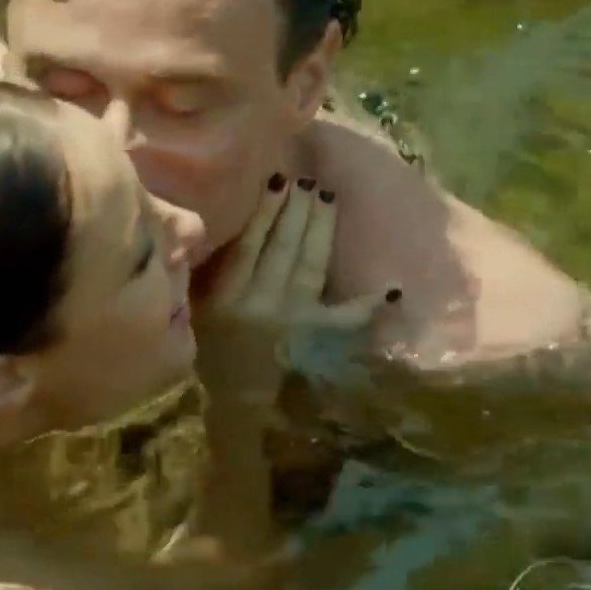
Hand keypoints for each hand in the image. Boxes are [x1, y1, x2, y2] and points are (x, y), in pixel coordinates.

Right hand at [197, 174, 397, 367]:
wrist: (235, 409)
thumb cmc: (213, 357)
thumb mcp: (199, 314)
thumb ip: (210, 278)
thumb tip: (224, 228)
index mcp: (225, 298)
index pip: (249, 244)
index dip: (266, 211)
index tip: (277, 181)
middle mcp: (260, 304)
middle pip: (283, 246)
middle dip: (297, 209)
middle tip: (307, 180)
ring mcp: (292, 321)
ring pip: (309, 265)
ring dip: (319, 230)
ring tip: (325, 198)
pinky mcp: (316, 342)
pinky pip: (346, 319)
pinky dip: (368, 306)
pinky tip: (391, 289)